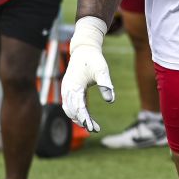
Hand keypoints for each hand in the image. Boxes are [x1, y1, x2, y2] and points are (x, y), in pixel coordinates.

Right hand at [61, 17, 115, 131]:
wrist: (84, 49)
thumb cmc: (93, 59)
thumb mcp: (102, 70)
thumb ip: (106, 84)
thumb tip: (111, 101)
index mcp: (74, 85)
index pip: (77, 106)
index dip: (84, 117)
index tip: (91, 127)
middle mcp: (67, 89)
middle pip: (72, 110)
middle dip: (82, 121)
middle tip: (94, 129)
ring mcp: (67, 90)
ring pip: (70, 109)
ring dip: (79, 118)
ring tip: (93, 127)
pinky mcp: (70, 90)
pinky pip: (72, 105)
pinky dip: (79, 113)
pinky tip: (88, 119)